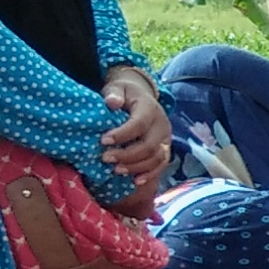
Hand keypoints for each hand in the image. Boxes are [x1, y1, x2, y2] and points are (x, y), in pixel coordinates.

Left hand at [98, 67, 170, 189]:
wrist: (141, 98)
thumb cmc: (125, 95)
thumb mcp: (118, 88)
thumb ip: (114, 93)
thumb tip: (112, 102)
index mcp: (150, 109)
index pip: (139, 124)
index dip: (122, 134)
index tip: (103, 141)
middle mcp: (162, 126)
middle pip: (150, 146)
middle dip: (127, 155)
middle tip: (106, 158)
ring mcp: (166, 140)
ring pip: (156, 159)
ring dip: (136, 167)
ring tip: (116, 170)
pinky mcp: (165, 150)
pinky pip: (161, 166)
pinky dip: (150, 175)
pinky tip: (135, 181)